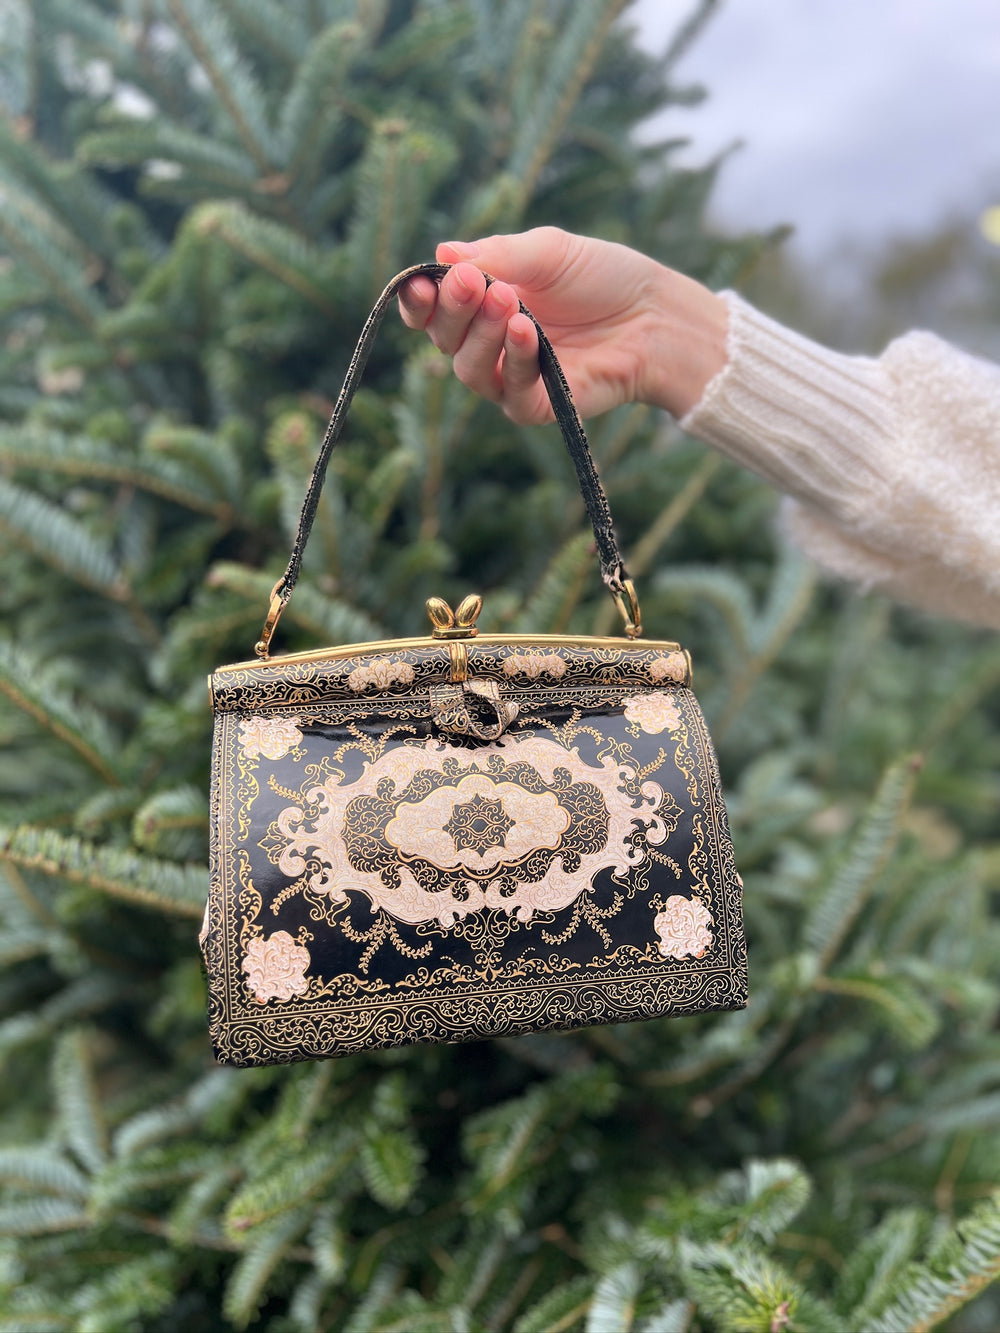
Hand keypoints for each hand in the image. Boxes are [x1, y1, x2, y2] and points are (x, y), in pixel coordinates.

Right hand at [397, 227, 727, 422]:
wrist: (656, 314)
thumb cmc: (603, 278)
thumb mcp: (549, 252)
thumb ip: (498, 254)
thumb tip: (442, 253)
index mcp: (482, 305)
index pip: (433, 310)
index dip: (420, 300)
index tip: (421, 282)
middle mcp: (489, 346)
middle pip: (444, 339)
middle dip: (453, 309)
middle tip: (472, 282)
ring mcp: (512, 379)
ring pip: (470, 370)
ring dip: (482, 334)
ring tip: (506, 299)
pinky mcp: (539, 406)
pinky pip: (512, 394)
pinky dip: (516, 361)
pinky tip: (526, 330)